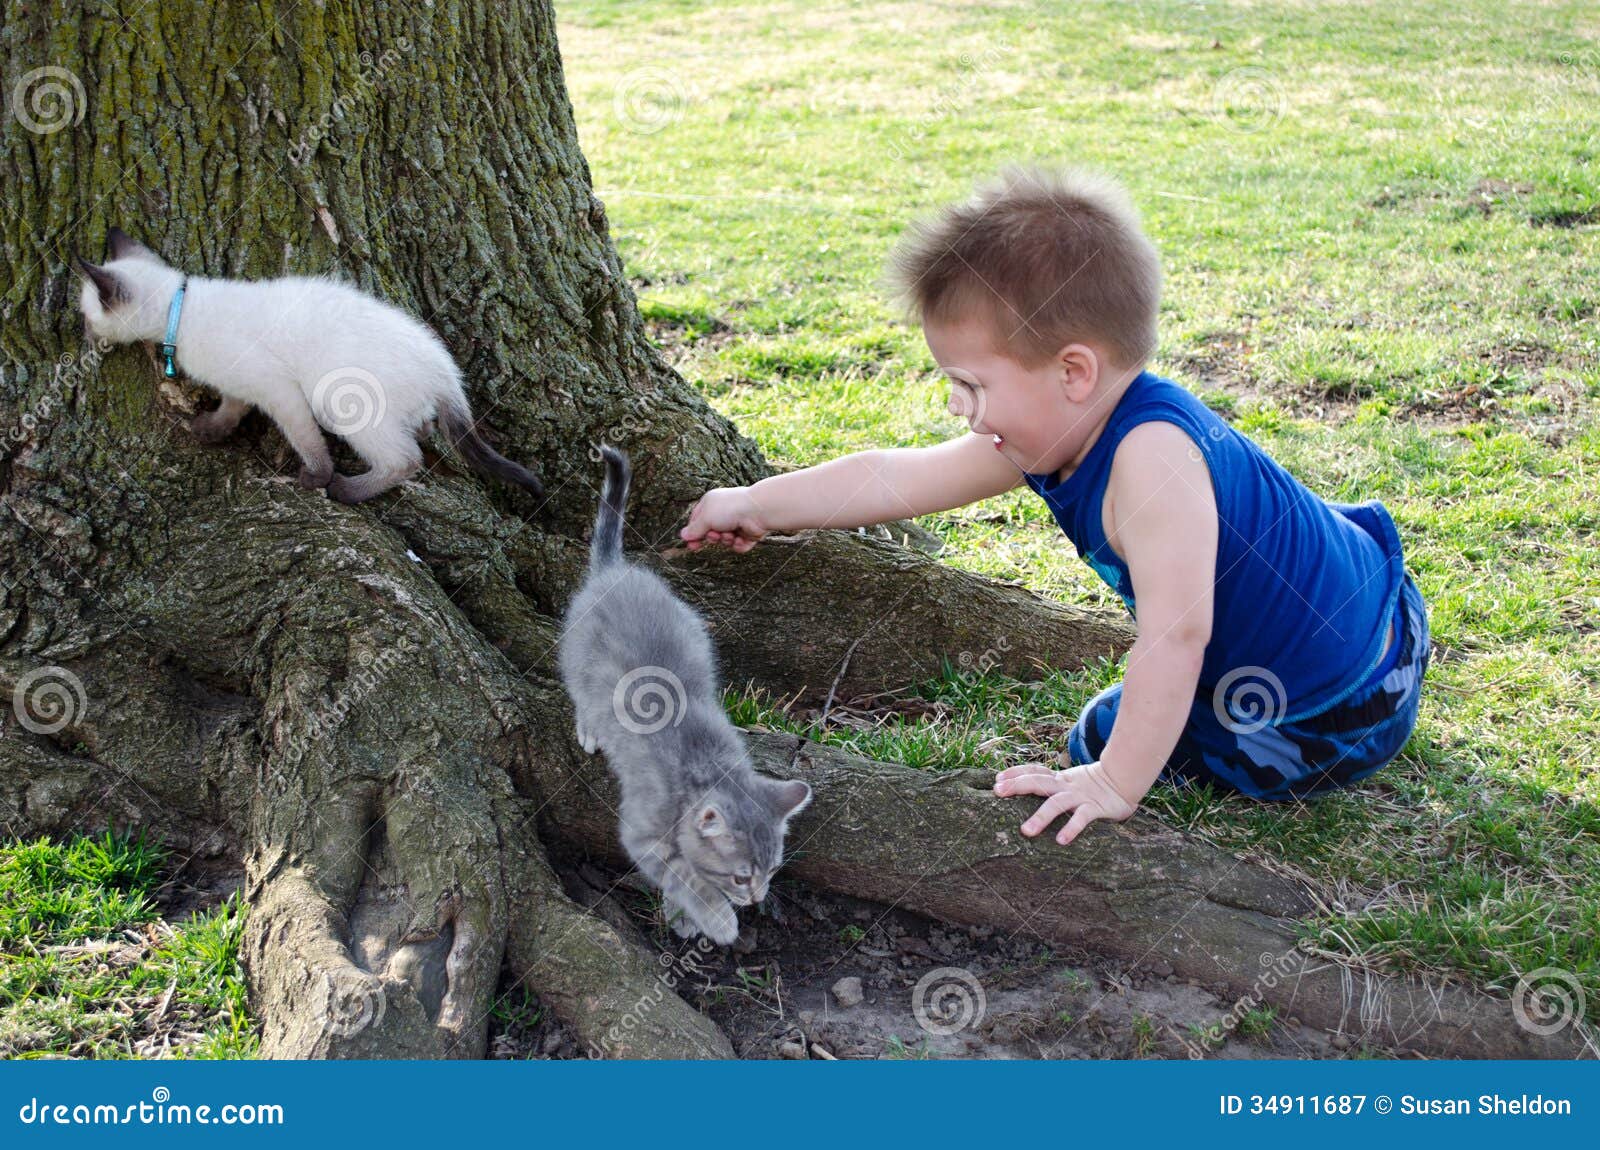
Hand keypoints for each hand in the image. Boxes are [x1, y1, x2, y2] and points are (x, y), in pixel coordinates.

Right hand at [680, 486, 767, 552]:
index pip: (697, 520)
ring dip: (725, 540)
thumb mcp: (706, 517)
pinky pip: (738, 546)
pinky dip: (738, 545)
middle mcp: (724, 513)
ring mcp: (736, 523)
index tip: (691, 544)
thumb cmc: (731, 508)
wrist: (758, 511)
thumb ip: (694, 529)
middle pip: (710, 532)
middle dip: (712, 537)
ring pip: (724, 541)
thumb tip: (683, 535)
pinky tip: (741, 538)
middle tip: (715, 535)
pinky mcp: (747, 534)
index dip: (693, 533)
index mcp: (711, 504)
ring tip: (731, 534)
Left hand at [993, 757, 1138, 845]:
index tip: (997, 779)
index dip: (1015, 773)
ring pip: (1056, 803)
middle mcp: (1066, 785)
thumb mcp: (1069, 782)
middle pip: (1038, 781)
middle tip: (998, 792)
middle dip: (1018, 785)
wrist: (1124, 779)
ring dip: (1040, 816)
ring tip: (1026, 831)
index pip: (1034, 771)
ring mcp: (1080, 796)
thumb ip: (1052, 785)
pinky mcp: (1095, 808)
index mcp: (1059, 779)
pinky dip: (1071, 828)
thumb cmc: (1092, 786)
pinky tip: (1061, 840)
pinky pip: (1081, 818)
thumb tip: (1025, 790)